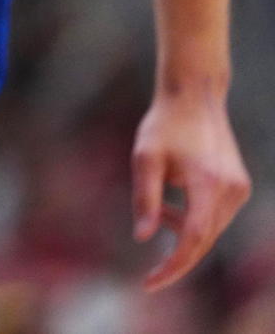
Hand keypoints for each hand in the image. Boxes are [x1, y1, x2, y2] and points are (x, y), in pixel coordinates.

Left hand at [132, 92, 249, 290]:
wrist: (194, 97)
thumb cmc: (164, 125)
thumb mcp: (145, 157)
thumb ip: (145, 197)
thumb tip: (142, 237)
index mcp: (208, 182)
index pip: (194, 237)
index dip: (174, 265)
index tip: (150, 283)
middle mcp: (231, 189)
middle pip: (205, 241)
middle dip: (177, 261)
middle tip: (149, 279)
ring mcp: (238, 189)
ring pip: (211, 231)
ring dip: (183, 236)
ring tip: (158, 213)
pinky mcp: (238, 187)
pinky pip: (215, 218)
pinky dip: (193, 222)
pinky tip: (171, 208)